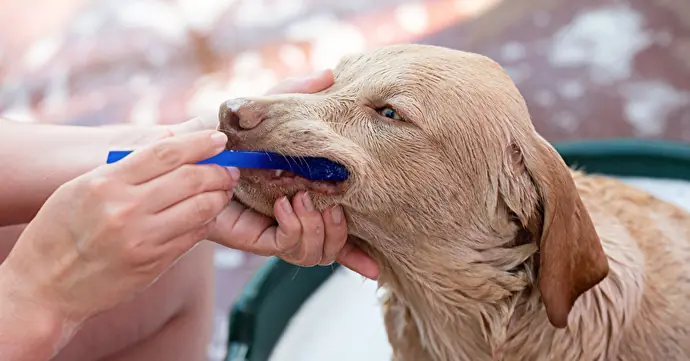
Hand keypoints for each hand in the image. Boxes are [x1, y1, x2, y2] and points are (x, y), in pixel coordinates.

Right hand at [0, 130, 235, 335]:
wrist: (45, 288)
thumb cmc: (60, 232)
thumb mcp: (80, 188)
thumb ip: (124, 166)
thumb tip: (170, 143)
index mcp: (106, 183)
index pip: (166, 152)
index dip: (199, 143)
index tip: (219, 139)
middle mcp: (126, 209)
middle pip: (191, 179)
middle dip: (219, 170)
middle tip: (230, 168)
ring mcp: (143, 239)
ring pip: (201, 208)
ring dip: (219, 196)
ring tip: (223, 190)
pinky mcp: (154, 263)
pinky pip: (194, 235)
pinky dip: (206, 221)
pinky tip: (206, 215)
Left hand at [209, 70, 379, 279]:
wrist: (188, 151)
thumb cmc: (225, 131)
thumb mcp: (268, 108)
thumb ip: (298, 92)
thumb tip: (331, 74)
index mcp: (309, 191)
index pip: (341, 224)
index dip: (361, 246)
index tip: (376, 259)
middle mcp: (299, 215)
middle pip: (335, 245)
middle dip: (341, 232)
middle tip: (331, 206)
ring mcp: (280, 229)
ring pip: (317, 253)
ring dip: (318, 229)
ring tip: (300, 201)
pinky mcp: (260, 238)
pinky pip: (291, 247)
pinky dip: (295, 229)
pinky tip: (283, 207)